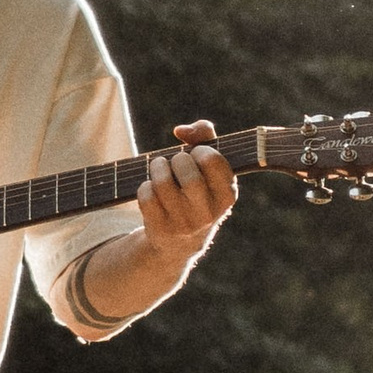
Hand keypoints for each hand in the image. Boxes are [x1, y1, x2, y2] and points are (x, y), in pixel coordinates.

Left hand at [135, 119, 236, 270]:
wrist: (181, 241)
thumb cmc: (197, 191)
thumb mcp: (209, 167)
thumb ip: (204, 136)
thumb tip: (180, 131)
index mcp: (227, 195)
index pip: (212, 160)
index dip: (200, 150)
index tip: (197, 155)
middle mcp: (208, 213)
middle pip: (186, 171)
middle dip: (177, 159)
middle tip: (176, 162)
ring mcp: (183, 224)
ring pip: (162, 182)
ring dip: (157, 167)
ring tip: (160, 168)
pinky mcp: (160, 229)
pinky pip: (146, 195)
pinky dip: (145, 186)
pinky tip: (153, 191)